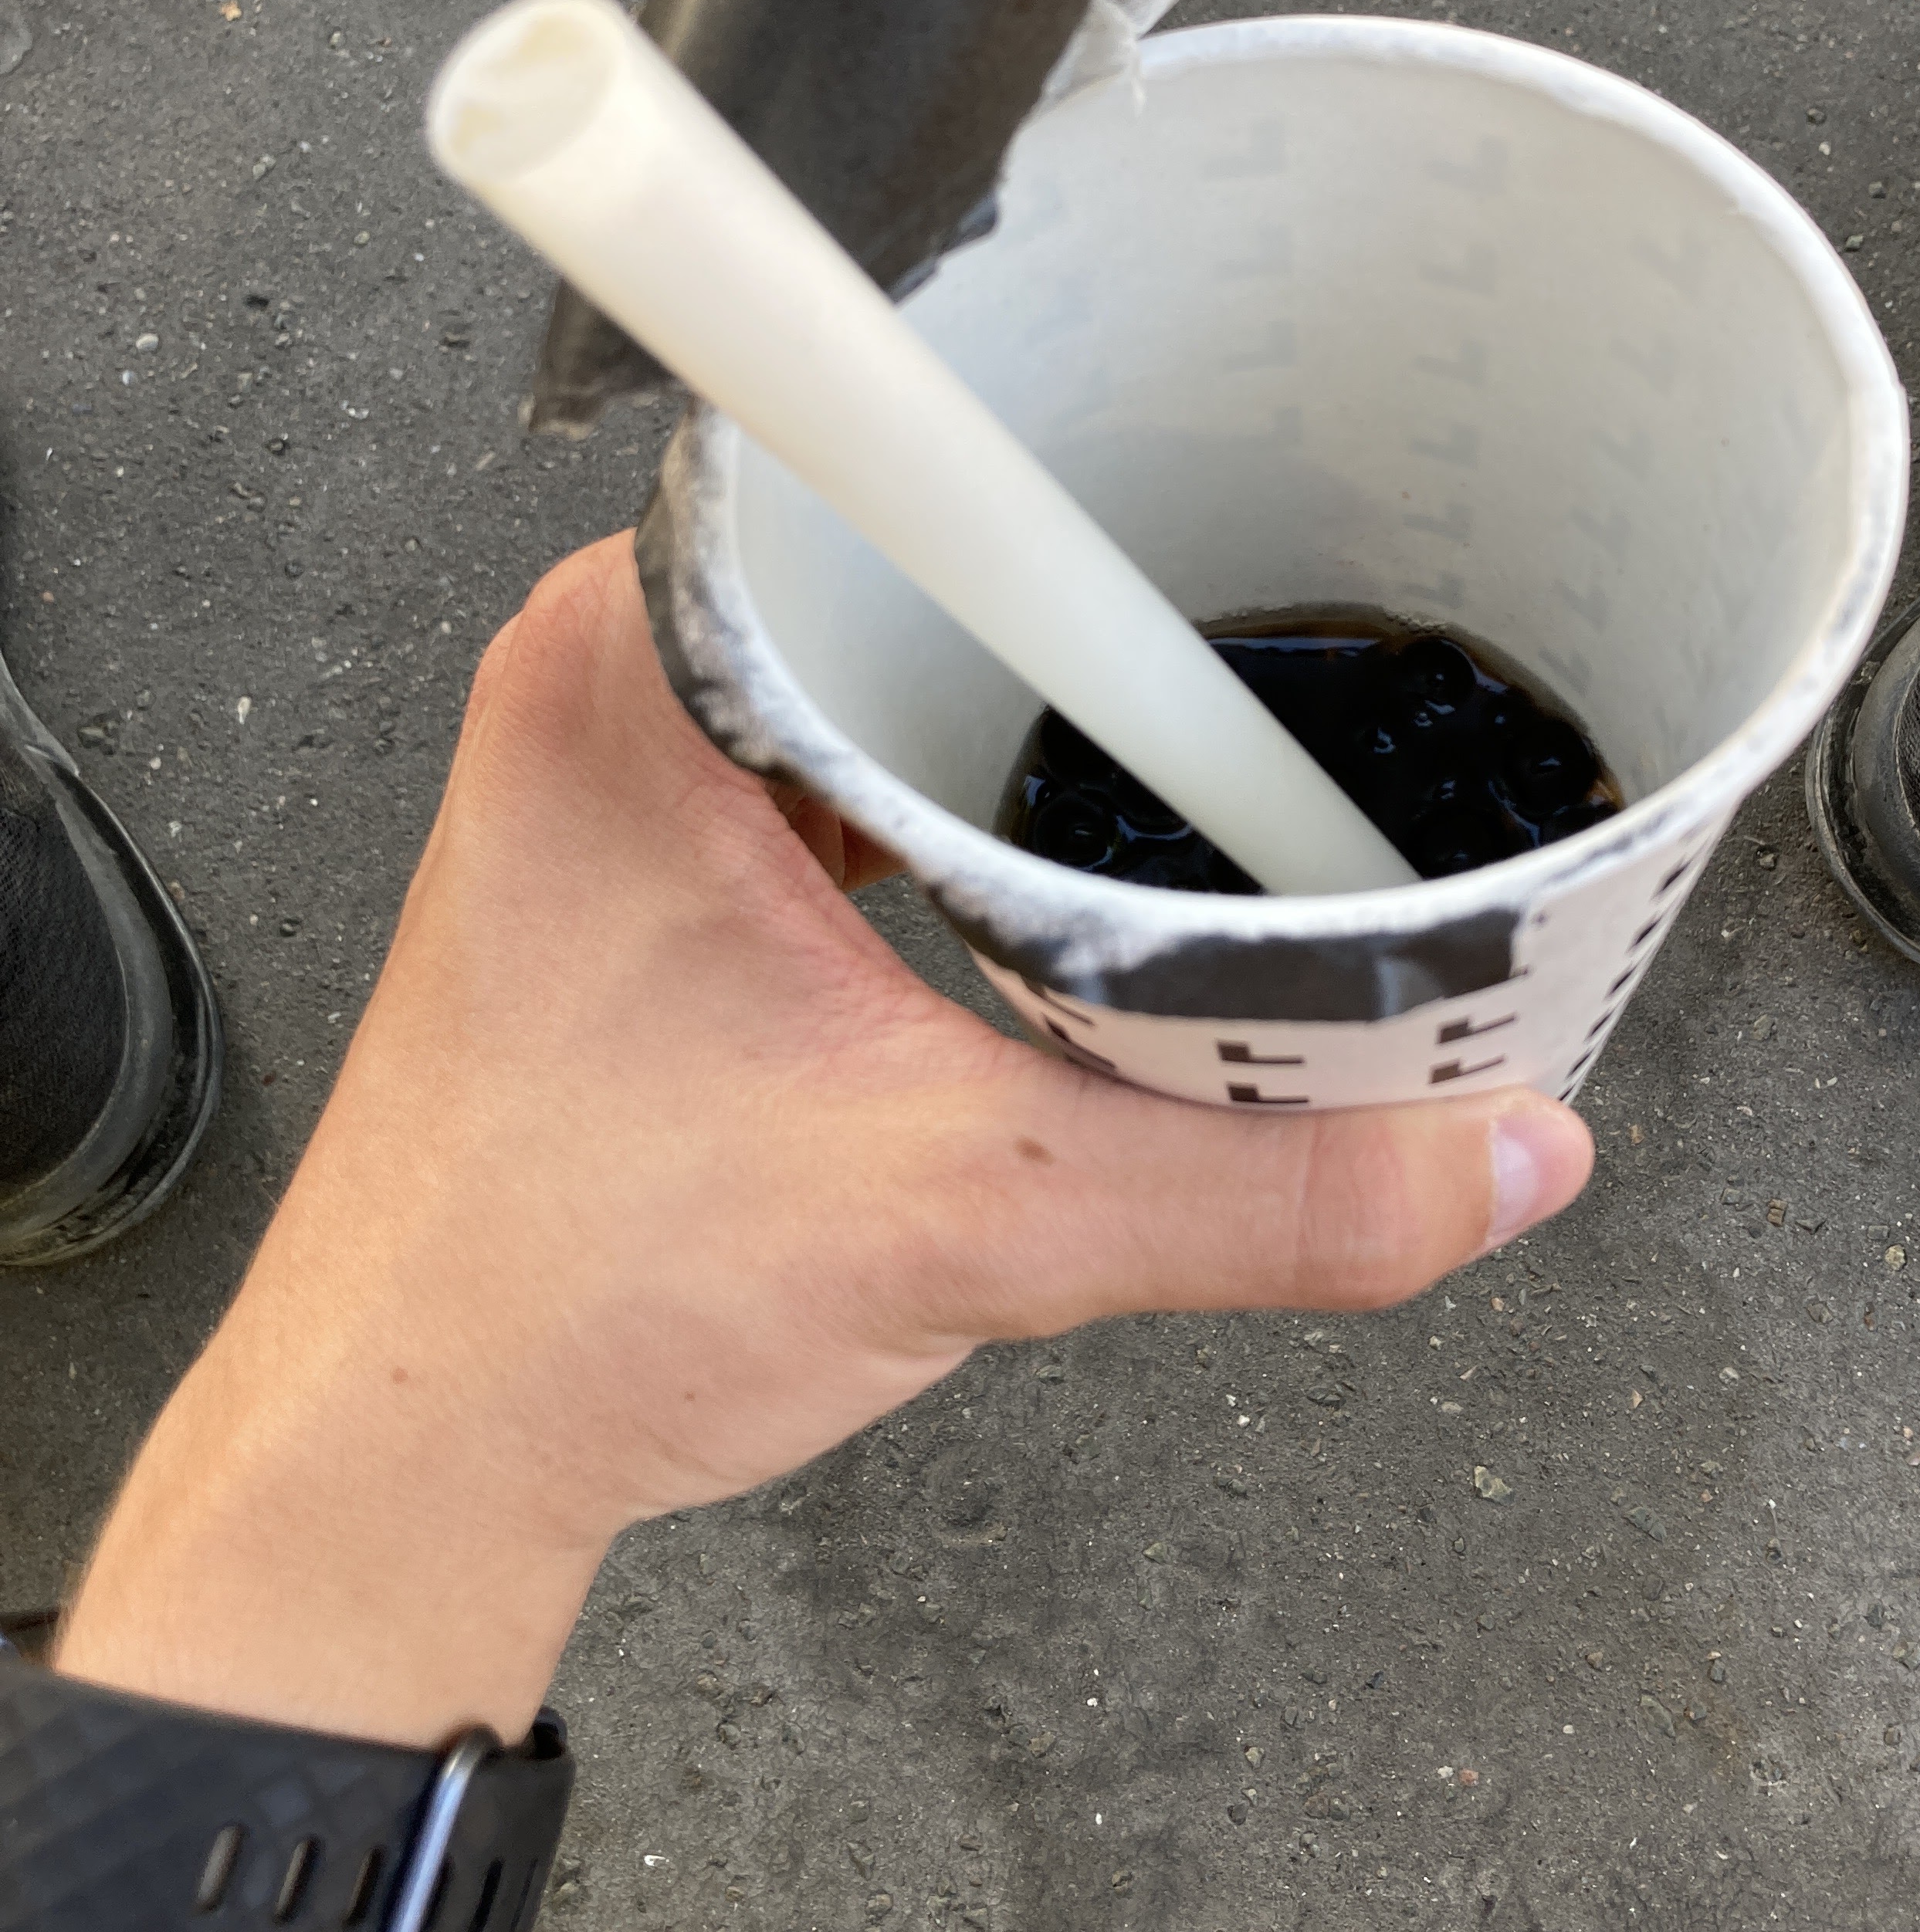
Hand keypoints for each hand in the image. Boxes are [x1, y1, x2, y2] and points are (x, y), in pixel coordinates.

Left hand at [20, 535, 1589, 1931]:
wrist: (404, 1456)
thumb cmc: (568, 1299)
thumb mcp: (975, 1216)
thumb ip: (1264, 1191)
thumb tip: (1502, 1158)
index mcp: (637, 667)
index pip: (906, 475)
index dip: (1090, 486)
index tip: (1237, 515)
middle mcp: (608, 683)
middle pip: (912, 577)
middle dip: (1089, 633)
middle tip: (1256, 665)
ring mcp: (617, 777)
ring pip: (880, 689)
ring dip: (1023, 741)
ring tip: (1185, 771)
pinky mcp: (643, 873)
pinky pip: (841, 781)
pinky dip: (955, 823)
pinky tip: (1055, 890)